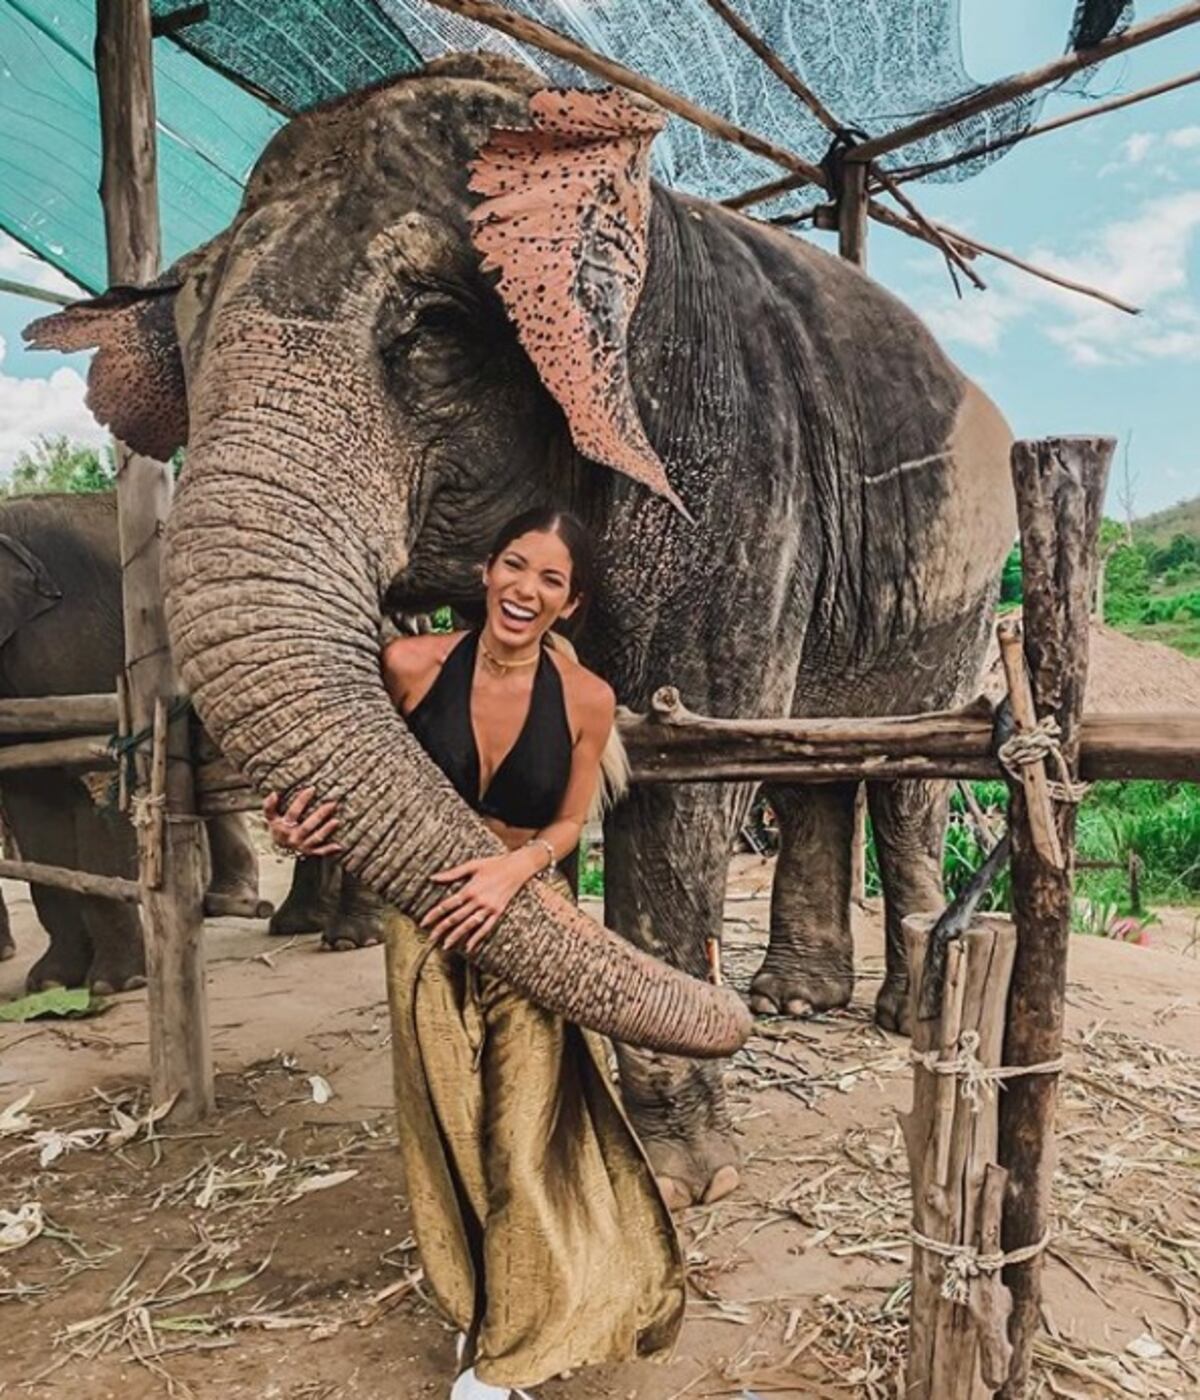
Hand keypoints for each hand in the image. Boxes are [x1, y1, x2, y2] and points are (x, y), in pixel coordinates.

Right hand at [263, 787, 343, 857]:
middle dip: (320, 815)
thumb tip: (273, 794)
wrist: (280, 850)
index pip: (293, 812)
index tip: (312, 789)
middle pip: (307, 826)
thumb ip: (269, 806)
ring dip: (326, 830)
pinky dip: (329, 849)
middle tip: (332, 804)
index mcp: (284, 827)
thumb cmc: (278, 829)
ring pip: (316, 838)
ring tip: (337, 821)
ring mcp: (303, 846)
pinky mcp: (310, 852)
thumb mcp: (271, 818)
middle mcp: (293, 837)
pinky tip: (339, 846)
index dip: (302, 800)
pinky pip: (320, 852)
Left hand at [421, 851, 537, 952]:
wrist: (518, 867)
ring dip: (457, 936)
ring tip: (445, 945)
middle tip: (430, 938)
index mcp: (470, 888)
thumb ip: (452, 873)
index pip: (447, 905)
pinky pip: (486, 927)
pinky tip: (469, 947)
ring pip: (469, 925)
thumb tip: (433, 877)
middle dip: (441, 928)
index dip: (434, 914)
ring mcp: (489, 908)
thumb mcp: (472, 865)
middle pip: (456, 917)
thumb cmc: (494, 864)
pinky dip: (477, 937)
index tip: (424, 922)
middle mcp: (478, 900)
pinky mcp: (498, 912)